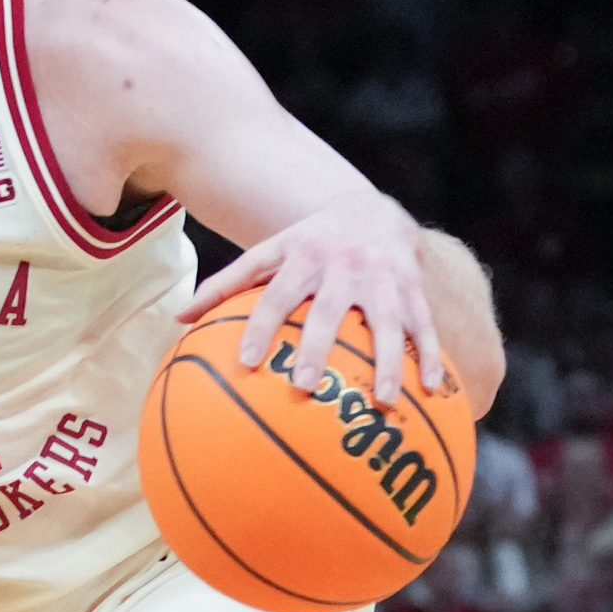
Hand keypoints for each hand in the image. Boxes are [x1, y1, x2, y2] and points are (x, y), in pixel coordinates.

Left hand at [181, 191, 439, 402]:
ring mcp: (383, 278)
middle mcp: (343, 267)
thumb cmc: (309, 243)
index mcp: (302, 258)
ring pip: (388, 323)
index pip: (276, 294)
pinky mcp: (414, 287)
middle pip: (329, 311)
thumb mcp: (269, 252)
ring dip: (387, 362)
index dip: (260, 326)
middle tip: (305, 386)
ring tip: (383, 401)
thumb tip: (179, 319)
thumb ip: (227, 284)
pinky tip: (433, 388)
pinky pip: (425, 325)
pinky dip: (431, 355)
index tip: (246, 362)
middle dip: (317, 348)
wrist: (372, 209)